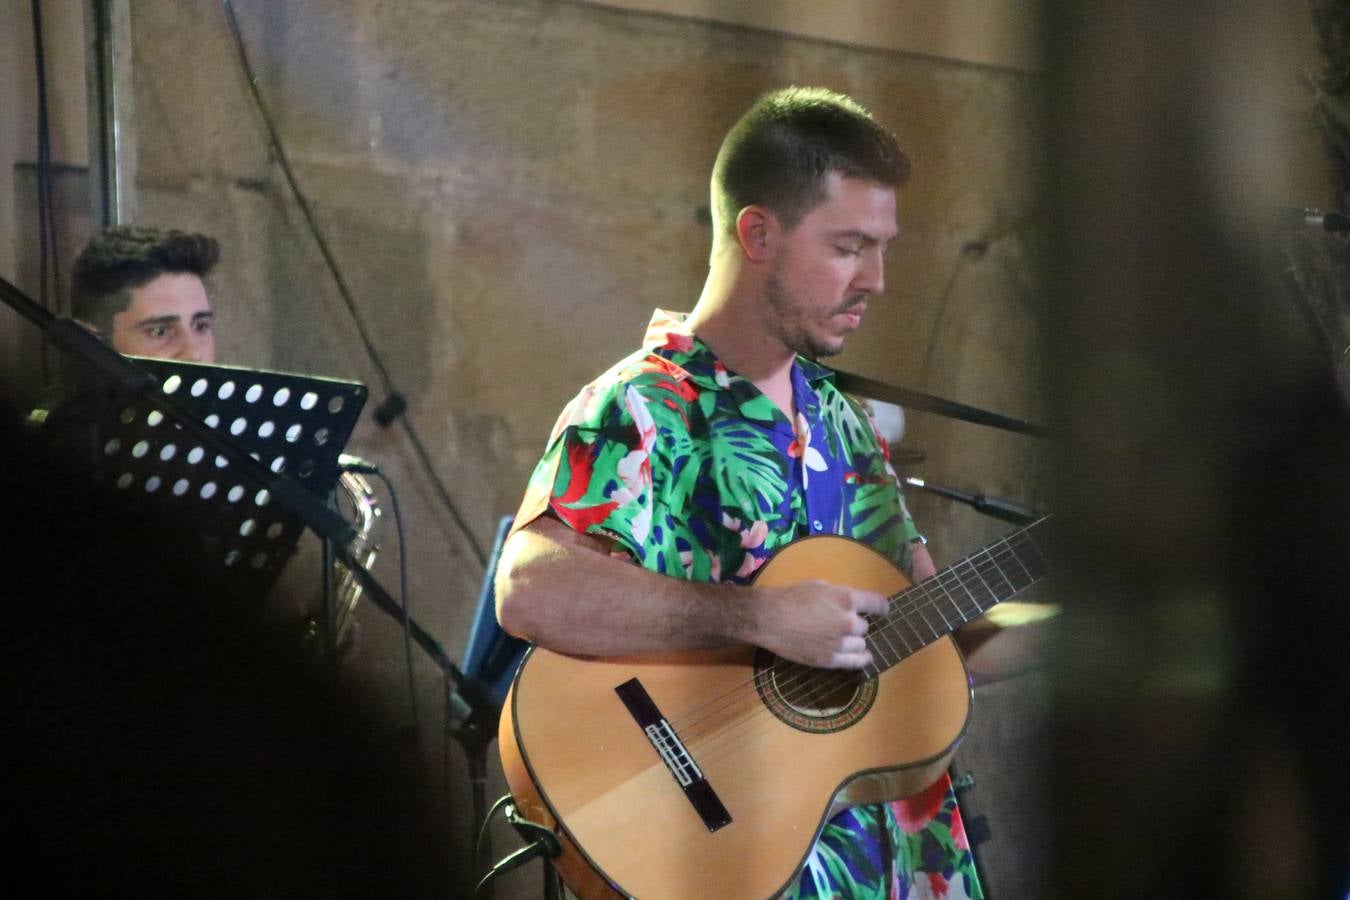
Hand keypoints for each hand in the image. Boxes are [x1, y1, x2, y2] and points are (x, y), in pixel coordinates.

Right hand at [748, 581, 889, 668]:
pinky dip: (861, 659)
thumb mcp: (819, 586)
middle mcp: (849, 621)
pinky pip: (855, 662)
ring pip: (861, 644)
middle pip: (865, 626)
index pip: (878, 604)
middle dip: (856, 625)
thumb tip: (850, 604)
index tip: (882, 611)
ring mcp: (840, 642)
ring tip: (842, 639)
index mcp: (847, 599)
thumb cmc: (791, 597)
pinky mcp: (830, 659)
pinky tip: (864, 657)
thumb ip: (839, 596)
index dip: (882, 608)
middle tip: (842, 624)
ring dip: (855, 641)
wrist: (769, 618)